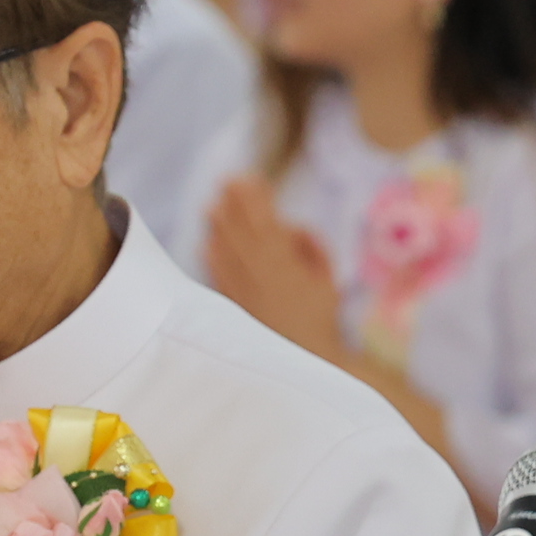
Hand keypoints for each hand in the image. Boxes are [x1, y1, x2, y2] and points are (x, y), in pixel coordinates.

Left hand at [202, 173, 347, 360]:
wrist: (307, 358)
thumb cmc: (322, 317)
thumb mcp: (329, 279)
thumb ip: (313, 248)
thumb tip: (291, 226)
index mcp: (286, 264)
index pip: (267, 222)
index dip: (258, 198)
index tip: (252, 178)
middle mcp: (261, 273)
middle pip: (243, 231)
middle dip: (235, 204)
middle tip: (227, 181)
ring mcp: (244, 288)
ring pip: (227, 249)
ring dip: (219, 225)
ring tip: (211, 206)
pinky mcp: (233, 303)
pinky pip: (218, 274)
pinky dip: (212, 255)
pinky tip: (206, 243)